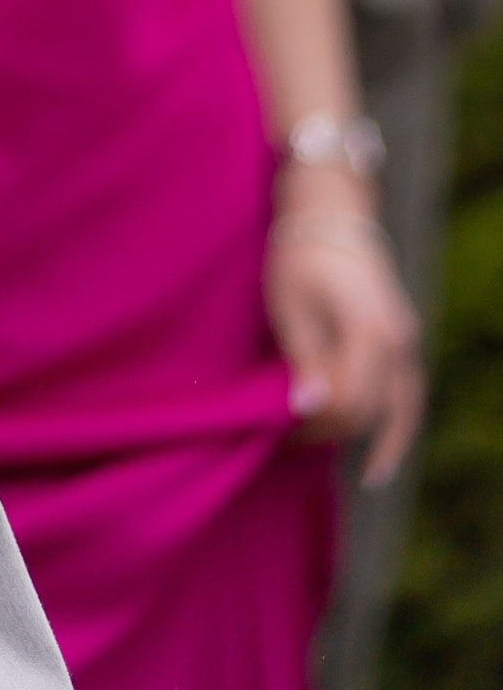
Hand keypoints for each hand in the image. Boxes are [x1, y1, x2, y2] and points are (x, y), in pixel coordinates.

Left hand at [267, 211, 421, 487]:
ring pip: (404, 408)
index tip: (280, 426)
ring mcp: (407, 340)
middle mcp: (399, 340)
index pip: (348, 399)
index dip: (315, 419)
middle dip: (334, 428)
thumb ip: (305, 360)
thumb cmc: (301, 254)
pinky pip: (409, 392)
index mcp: (370, 331)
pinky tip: (384, 450)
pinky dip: (399, 422)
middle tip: (292, 438)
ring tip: (366, 477)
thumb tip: (309, 408)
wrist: (331, 212)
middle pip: (372, 407)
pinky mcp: (404, 339)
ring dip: (378, 439)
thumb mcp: (291, 306)